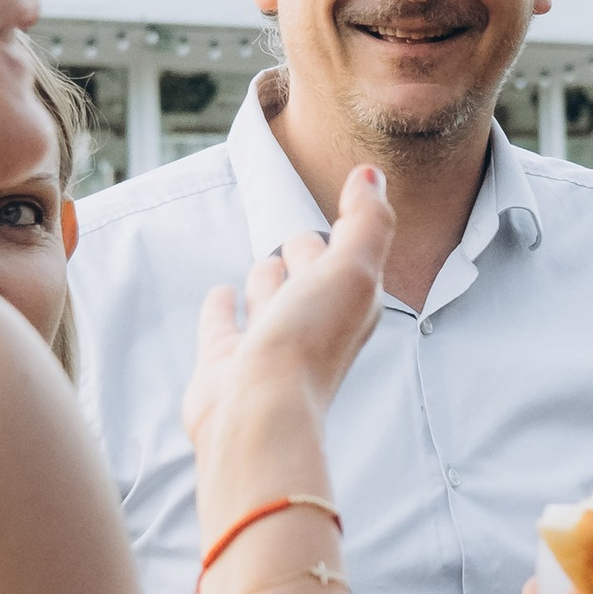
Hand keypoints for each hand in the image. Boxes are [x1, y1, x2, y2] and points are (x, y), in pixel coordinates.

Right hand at [182, 168, 393, 450]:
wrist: (258, 417)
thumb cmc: (308, 345)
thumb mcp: (352, 270)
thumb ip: (366, 222)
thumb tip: (371, 176)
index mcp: (347, 305)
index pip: (348, 257)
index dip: (348, 233)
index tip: (347, 211)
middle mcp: (310, 327)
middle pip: (309, 279)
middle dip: (306, 255)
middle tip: (300, 236)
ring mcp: (266, 348)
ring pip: (269, 301)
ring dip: (268, 279)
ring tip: (267, 263)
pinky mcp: (224, 364)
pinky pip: (223, 327)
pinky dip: (222, 309)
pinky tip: (221, 295)